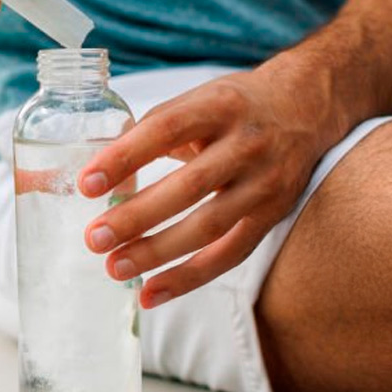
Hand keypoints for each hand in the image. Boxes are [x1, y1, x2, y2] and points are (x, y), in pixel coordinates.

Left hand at [77, 61, 341, 308]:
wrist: (305, 107)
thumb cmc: (234, 106)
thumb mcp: (197, 100)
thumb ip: (150, 130)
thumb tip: (96, 170)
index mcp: (219, 106)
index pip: (166, 130)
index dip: (124, 157)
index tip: (87, 184)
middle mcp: (247, 144)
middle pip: (188, 186)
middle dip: (137, 216)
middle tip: (94, 237)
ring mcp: (264, 183)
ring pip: (209, 226)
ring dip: (158, 252)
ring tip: (115, 267)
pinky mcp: (272, 215)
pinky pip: (230, 255)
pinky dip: (189, 277)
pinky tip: (151, 292)